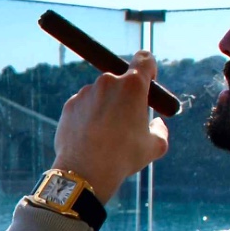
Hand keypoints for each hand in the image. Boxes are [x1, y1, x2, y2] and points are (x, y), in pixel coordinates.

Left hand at [52, 51, 169, 199]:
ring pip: (101, 94)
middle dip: (126, 95)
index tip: (148, 80)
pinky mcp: (69, 105)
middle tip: (127, 120)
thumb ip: (160, 130)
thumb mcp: (155, 146)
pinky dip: (89, 116)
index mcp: (133, 85)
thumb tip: (157, 124)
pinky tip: (91, 136)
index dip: (148, 67)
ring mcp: (86, 92)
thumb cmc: (124, 157)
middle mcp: (108, 82)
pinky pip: (84, 105)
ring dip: (106, 106)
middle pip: (121, 80)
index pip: (144, 59)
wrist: (85, 171)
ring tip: (107, 134)